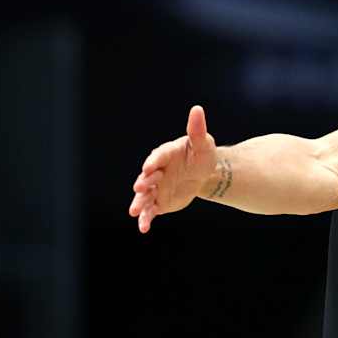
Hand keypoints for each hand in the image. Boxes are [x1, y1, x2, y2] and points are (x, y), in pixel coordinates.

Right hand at [129, 105, 218, 232]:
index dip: (153, 162)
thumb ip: (197, 130)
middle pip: (147, 177)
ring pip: (145, 196)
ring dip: (139, 203)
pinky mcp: (159, 202)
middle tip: (139, 187)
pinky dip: (146, 219)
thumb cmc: (201, 155)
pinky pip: (151, 210)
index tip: (149, 167)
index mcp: (165, 154)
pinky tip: (143, 228)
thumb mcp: (203, 144)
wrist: (203, 174)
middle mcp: (156, 171)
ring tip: (134, 211)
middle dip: (143, 182)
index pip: (157, 157)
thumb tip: (197, 109)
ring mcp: (156, 187)